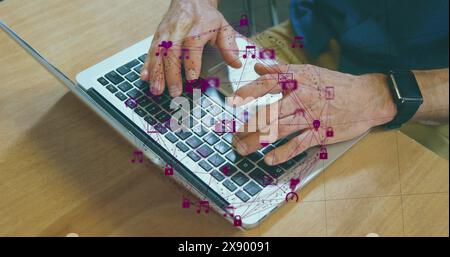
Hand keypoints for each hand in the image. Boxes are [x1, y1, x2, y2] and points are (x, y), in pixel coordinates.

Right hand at [141, 0, 241, 96]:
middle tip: (174, 91)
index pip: (192, 44)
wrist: (190, 0)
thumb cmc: (206, 17)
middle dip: (171, 73)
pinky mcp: (157, 37)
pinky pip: (150, 51)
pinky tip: (144, 77)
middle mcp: (178, 30)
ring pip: (158, 53)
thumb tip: (236, 63)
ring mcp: (165, 34)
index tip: (192, 77)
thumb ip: (229, 46)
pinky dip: (146, 65)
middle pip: (172, 52)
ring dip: (156, 72)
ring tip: (156, 89)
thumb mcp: (222, 27)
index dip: (191, 62)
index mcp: (196, 27)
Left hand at [229, 64, 397, 164]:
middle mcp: (302, 97)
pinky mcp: (320, 133)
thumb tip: (259, 65)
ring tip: (242, 148)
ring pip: (279, 129)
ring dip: (258, 140)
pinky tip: (269, 159)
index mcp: (298, 79)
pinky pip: (298, 145)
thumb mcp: (309, 72)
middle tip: (232, 132)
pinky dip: (283, 153)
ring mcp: (311, 116)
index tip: (233, 100)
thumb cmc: (335, 85)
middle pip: (269, 111)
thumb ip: (282, 70)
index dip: (249, 91)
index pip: (268, 83)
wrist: (368, 98)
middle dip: (248, 124)